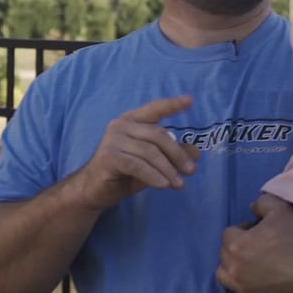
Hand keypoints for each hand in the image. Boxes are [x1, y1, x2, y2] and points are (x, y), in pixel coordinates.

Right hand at [71, 94, 200, 210]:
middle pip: (158, 135)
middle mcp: (121, 125)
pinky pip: (137, 165)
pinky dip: (153, 176)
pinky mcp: (109, 156)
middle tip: (191, 171)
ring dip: (168, 170)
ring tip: (179, 184)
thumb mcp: (153, 164)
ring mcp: (113, 139)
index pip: (155, 109)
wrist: (95, 191)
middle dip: (177, 154)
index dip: (172, 105)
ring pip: (149, 152)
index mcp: (132, 121)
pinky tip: (163, 185)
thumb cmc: (125, 174)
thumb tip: (197, 152)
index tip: (190, 101)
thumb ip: (172, 155)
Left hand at [218, 195, 292, 292]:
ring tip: (244, 270)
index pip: (228, 233)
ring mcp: (241, 289)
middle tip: (255, 249)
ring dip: (229, 272)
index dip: (242, 229)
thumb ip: (261, 203)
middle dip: (235, 249)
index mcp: (237, 243)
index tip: (256, 231)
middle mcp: (233, 267)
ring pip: (223, 278)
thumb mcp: (281, 209)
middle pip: (224, 255)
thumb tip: (251, 208)